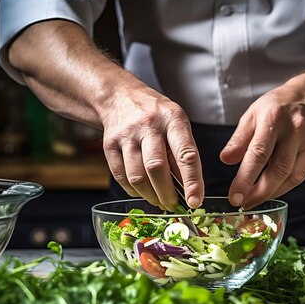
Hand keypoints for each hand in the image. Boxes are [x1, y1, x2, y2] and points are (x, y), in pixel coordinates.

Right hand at [100, 85, 203, 210]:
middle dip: (167, 194)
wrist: (120, 97)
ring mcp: (126, 135)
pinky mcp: (109, 145)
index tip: (195, 201)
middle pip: (156, 168)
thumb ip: (183, 153)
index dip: (192, 181)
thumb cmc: (155, 115)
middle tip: (174, 206)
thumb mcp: (177, 124)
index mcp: (172, 119)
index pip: (185, 154)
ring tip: (158, 201)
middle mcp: (149, 126)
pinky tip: (142, 191)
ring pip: (137, 176)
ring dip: (150, 196)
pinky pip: (121, 177)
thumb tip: (189, 189)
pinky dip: (133, 190)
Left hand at [220, 79, 304, 208]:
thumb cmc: (276, 107)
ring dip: (271, 193)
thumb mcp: (252, 115)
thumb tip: (225, 160)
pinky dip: (282, 188)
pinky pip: (299, 176)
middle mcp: (295, 131)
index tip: (234, 196)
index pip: (259, 153)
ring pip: (292, 177)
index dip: (246, 178)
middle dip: (259, 192)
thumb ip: (239, 139)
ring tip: (253, 201)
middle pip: (279, 169)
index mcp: (274, 119)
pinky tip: (269, 191)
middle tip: (243, 204)